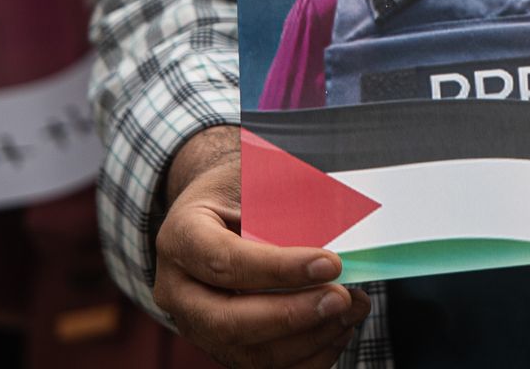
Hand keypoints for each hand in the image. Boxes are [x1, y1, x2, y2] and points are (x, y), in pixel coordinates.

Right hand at [155, 126, 369, 368]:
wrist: (218, 210)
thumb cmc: (241, 190)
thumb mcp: (257, 180)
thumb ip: (287, 207)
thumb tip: (339, 234)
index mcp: (181, 237)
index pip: (224, 262)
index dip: (279, 269)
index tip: (331, 263)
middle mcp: (178, 290)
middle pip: (227, 321)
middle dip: (292, 315)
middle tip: (341, 298)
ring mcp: (196, 324)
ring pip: (246, 352)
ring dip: (308, 339)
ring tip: (351, 310)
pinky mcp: (221, 345)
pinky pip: (262, 367)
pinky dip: (307, 357)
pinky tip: (339, 331)